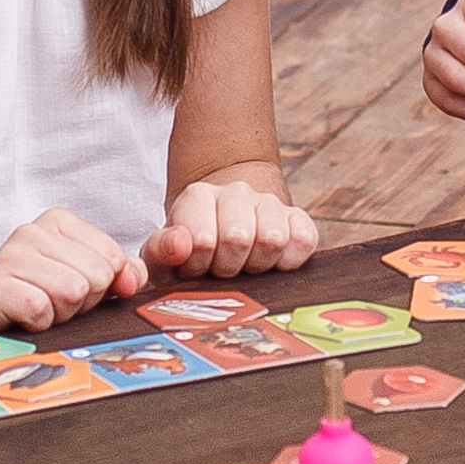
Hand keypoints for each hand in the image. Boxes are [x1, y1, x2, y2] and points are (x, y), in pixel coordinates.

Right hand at [0, 207, 150, 334]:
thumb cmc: (40, 297)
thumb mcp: (87, 280)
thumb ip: (122, 273)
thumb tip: (131, 278)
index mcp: (59, 221)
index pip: (113, 258)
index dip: (100, 286)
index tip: (72, 290)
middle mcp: (32, 230)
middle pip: (94, 277)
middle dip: (81, 302)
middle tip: (53, 303)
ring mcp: (8, 254)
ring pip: (71, 292)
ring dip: (59, 315)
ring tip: (37, 310)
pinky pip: (39, 308)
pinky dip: (38, 323)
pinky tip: (22, 318)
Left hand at [153, 177, 317, 277]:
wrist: (224, 237)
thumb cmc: (190, 254)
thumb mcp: (164, 256)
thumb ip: (160, 250)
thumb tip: (180, 245)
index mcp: (198, 196)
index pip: (201, 239)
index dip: (197, 267)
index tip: (194, 269)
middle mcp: (236, 192)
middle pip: (238, 239)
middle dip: (227, 268)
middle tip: (221, 272)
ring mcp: (270, 203)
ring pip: (273, 239)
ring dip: (257, 266)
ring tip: (244, 268)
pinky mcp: (299, 220)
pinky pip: (304, 240)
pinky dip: (290, 262)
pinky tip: (272, 266)